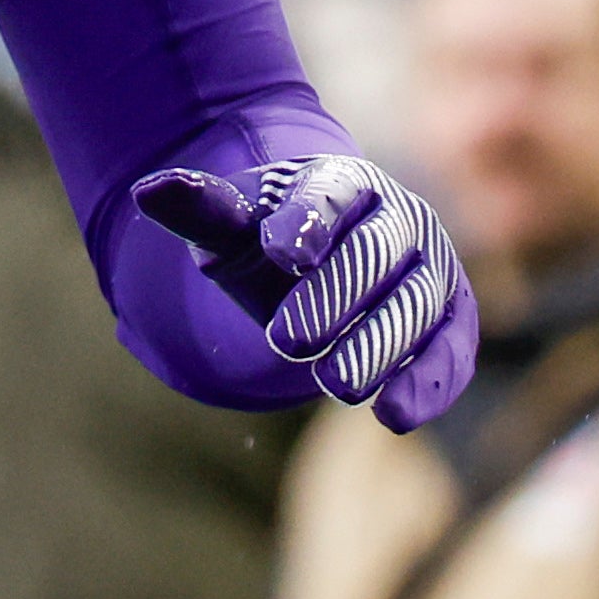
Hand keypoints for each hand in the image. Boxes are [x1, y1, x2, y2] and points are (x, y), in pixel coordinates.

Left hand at [136, 154, 480, 429]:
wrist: (325, 264)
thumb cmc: (271, 242)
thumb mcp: (232, 227)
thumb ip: (201, 212)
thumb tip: (148, 190)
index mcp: (342, 182)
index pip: (328, 196)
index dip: (308, 222)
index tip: (282, 253)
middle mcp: (398, 218)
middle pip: (374, 253)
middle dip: (334, 296)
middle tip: (285, 342)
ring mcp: (431, 268)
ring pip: (417, 303)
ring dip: (379, 344)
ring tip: (336, 386)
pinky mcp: (450, 320)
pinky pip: (451, 349)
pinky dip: (430, 381)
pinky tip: (396, 415)